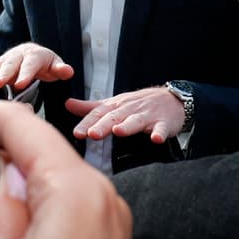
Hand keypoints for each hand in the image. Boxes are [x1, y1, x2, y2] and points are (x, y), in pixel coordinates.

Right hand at [0, 42, 73, 91]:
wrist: (34, 55)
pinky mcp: (0, 63)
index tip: (20, 85)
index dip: (25, 74)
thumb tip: (68, 71)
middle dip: (4, 74)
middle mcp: (20, 54)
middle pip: (11, 63)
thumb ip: (61, 69)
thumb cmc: (45, 63)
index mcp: (35, 54)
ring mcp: (8, 58)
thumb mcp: (56, 66)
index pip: (30, 64)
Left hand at [65, 85, 186, 143]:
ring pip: (136, 121)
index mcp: (116, 106)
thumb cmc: (138, 104)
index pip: (98, 114)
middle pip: (114, 118)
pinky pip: (161, 128)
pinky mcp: (163, 122)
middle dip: (103, 125)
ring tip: (118, 131)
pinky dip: (158, 133)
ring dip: (127, 126)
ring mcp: (147, 115)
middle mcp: (129, 109)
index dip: (87, 123)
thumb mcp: (113, 104)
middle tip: (92, 134)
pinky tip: (155, 139)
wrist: (171, 99)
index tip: (77, 133)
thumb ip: (91, 107)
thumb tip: (67, 104)